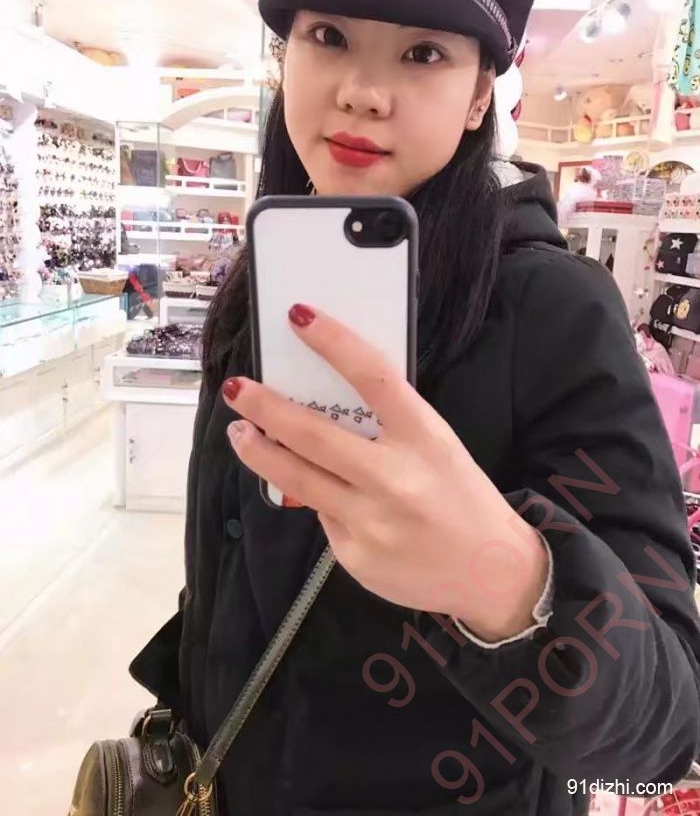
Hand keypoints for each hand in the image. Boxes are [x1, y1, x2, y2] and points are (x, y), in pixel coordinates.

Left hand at [223, 304, 547, 638]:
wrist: (494, 573)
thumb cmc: (462, 496)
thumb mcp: (437, 447)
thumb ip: (388, 427)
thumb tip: (321, 406)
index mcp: (425, 438)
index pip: (373, 377)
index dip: (334, 342)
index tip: (298, 316)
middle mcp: (395, 478)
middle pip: (313, 434)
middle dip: (265, 407)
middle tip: (237, 387)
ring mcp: (371, 521)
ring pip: (297, 478)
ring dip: (259, 451)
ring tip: (239, 432)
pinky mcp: (355, 556)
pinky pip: (321, 516)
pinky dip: (314, 498)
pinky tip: (325, 495)